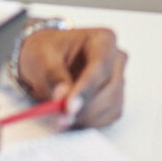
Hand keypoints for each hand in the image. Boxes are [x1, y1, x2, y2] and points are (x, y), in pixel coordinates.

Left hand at [14, 26, 128, 127]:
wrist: (46, 60)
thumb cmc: (46, 52)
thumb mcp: (42, 57)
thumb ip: (53, 76)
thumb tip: (62, 97)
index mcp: (103, 39)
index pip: (101, 66)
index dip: (86, 88)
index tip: (69, 106)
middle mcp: (116, 59)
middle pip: (111, 87)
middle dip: (85, 107)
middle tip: (61, 118)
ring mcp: (118, 79)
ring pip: (112, 104)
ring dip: (87, 116)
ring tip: (62, 117)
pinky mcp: (115, 99)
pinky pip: (109, 116)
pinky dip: (90, 121)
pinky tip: (73, 117)